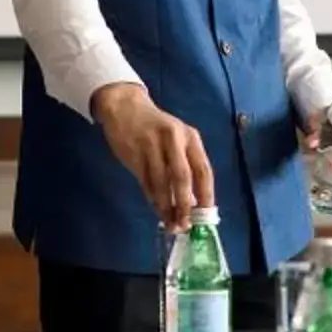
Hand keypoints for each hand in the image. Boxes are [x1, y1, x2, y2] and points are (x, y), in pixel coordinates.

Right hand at [91, 82, 213, 228]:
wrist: (125, 107)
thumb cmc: (156, 128)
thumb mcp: (177, 140)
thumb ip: (186, 166)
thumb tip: (193, 202)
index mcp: (191, 138)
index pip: (203, 170)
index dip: (206, 195)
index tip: (205, 217)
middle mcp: (174, 140)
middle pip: (183, 177)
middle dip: (184, 205)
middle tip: (184, 225)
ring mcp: (153, 145)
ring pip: (162, 182)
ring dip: (166, 206)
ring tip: (169, 222)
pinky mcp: (135, 152)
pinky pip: (145, 181)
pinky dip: (152, 198)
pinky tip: (156, 208)